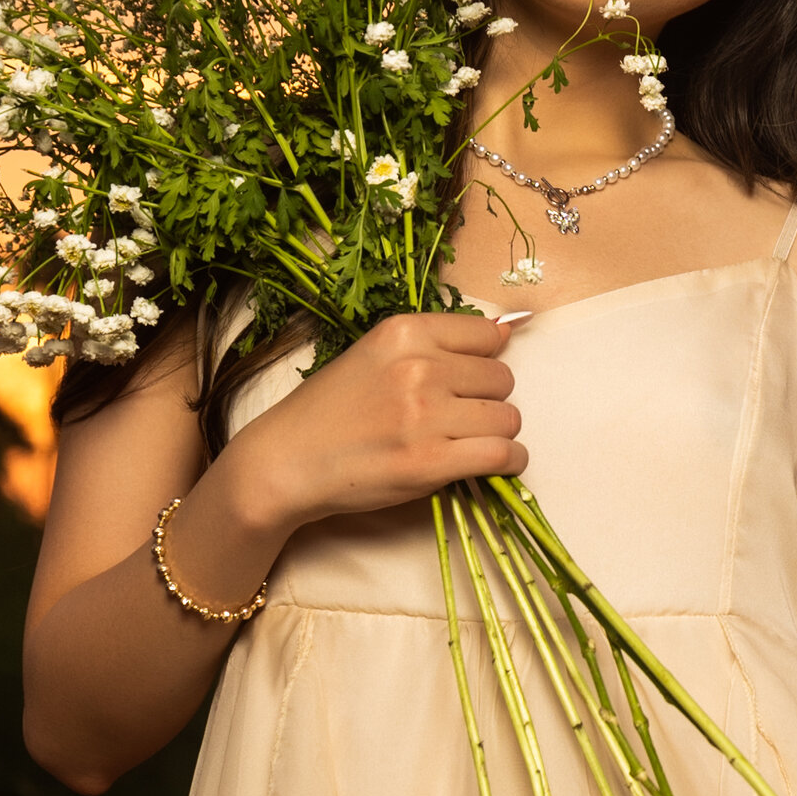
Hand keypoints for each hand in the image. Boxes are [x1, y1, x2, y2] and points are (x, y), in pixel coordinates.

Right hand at [221, 309, 524, 548]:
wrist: (287, 461)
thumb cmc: (329, 410)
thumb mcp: (375, 355)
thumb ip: (434, 344)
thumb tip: (506, 332)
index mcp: (404, 332)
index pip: (487, 336)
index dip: (483, 361)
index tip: (468, 380)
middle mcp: (419, 367)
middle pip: (502, 378)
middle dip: (488, 399)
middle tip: (459, 417)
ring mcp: (426, 415)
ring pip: (508, 418)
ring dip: (497, 433)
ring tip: (470, 442)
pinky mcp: (431, 462)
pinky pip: (503, 454)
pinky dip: (509, 461)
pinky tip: (495, 463)